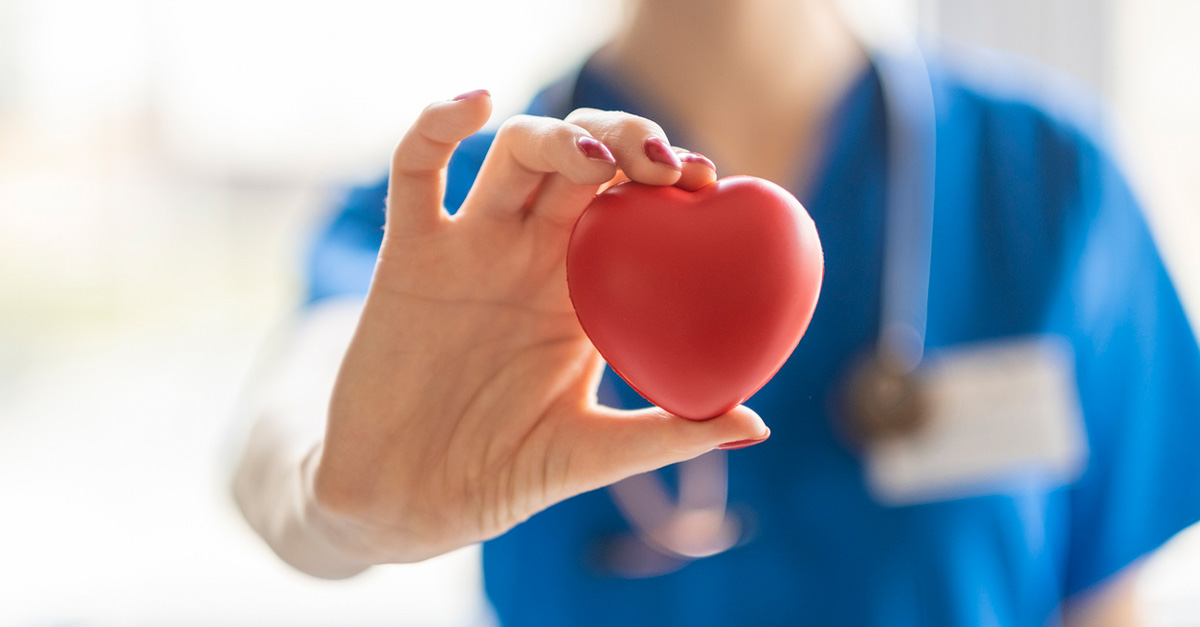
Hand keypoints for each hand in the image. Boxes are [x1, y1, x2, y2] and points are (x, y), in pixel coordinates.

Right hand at [310, 91, 769, 566]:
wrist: (409, 502)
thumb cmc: (503, 475)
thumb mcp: (593, 454)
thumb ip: (668, 433)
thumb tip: (755, 425)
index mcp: (585, 289)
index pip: (635, 205)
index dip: (670, 176)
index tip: (706, 178)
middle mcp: (532, 255)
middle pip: (583, 162)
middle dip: (625, 140)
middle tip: (662, 163)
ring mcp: (471, 247)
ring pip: (515, 154)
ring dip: (558, 135)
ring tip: (595, 158)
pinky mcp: (409, 252)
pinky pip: (416, 171)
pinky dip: (437, 125)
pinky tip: (475, 104)